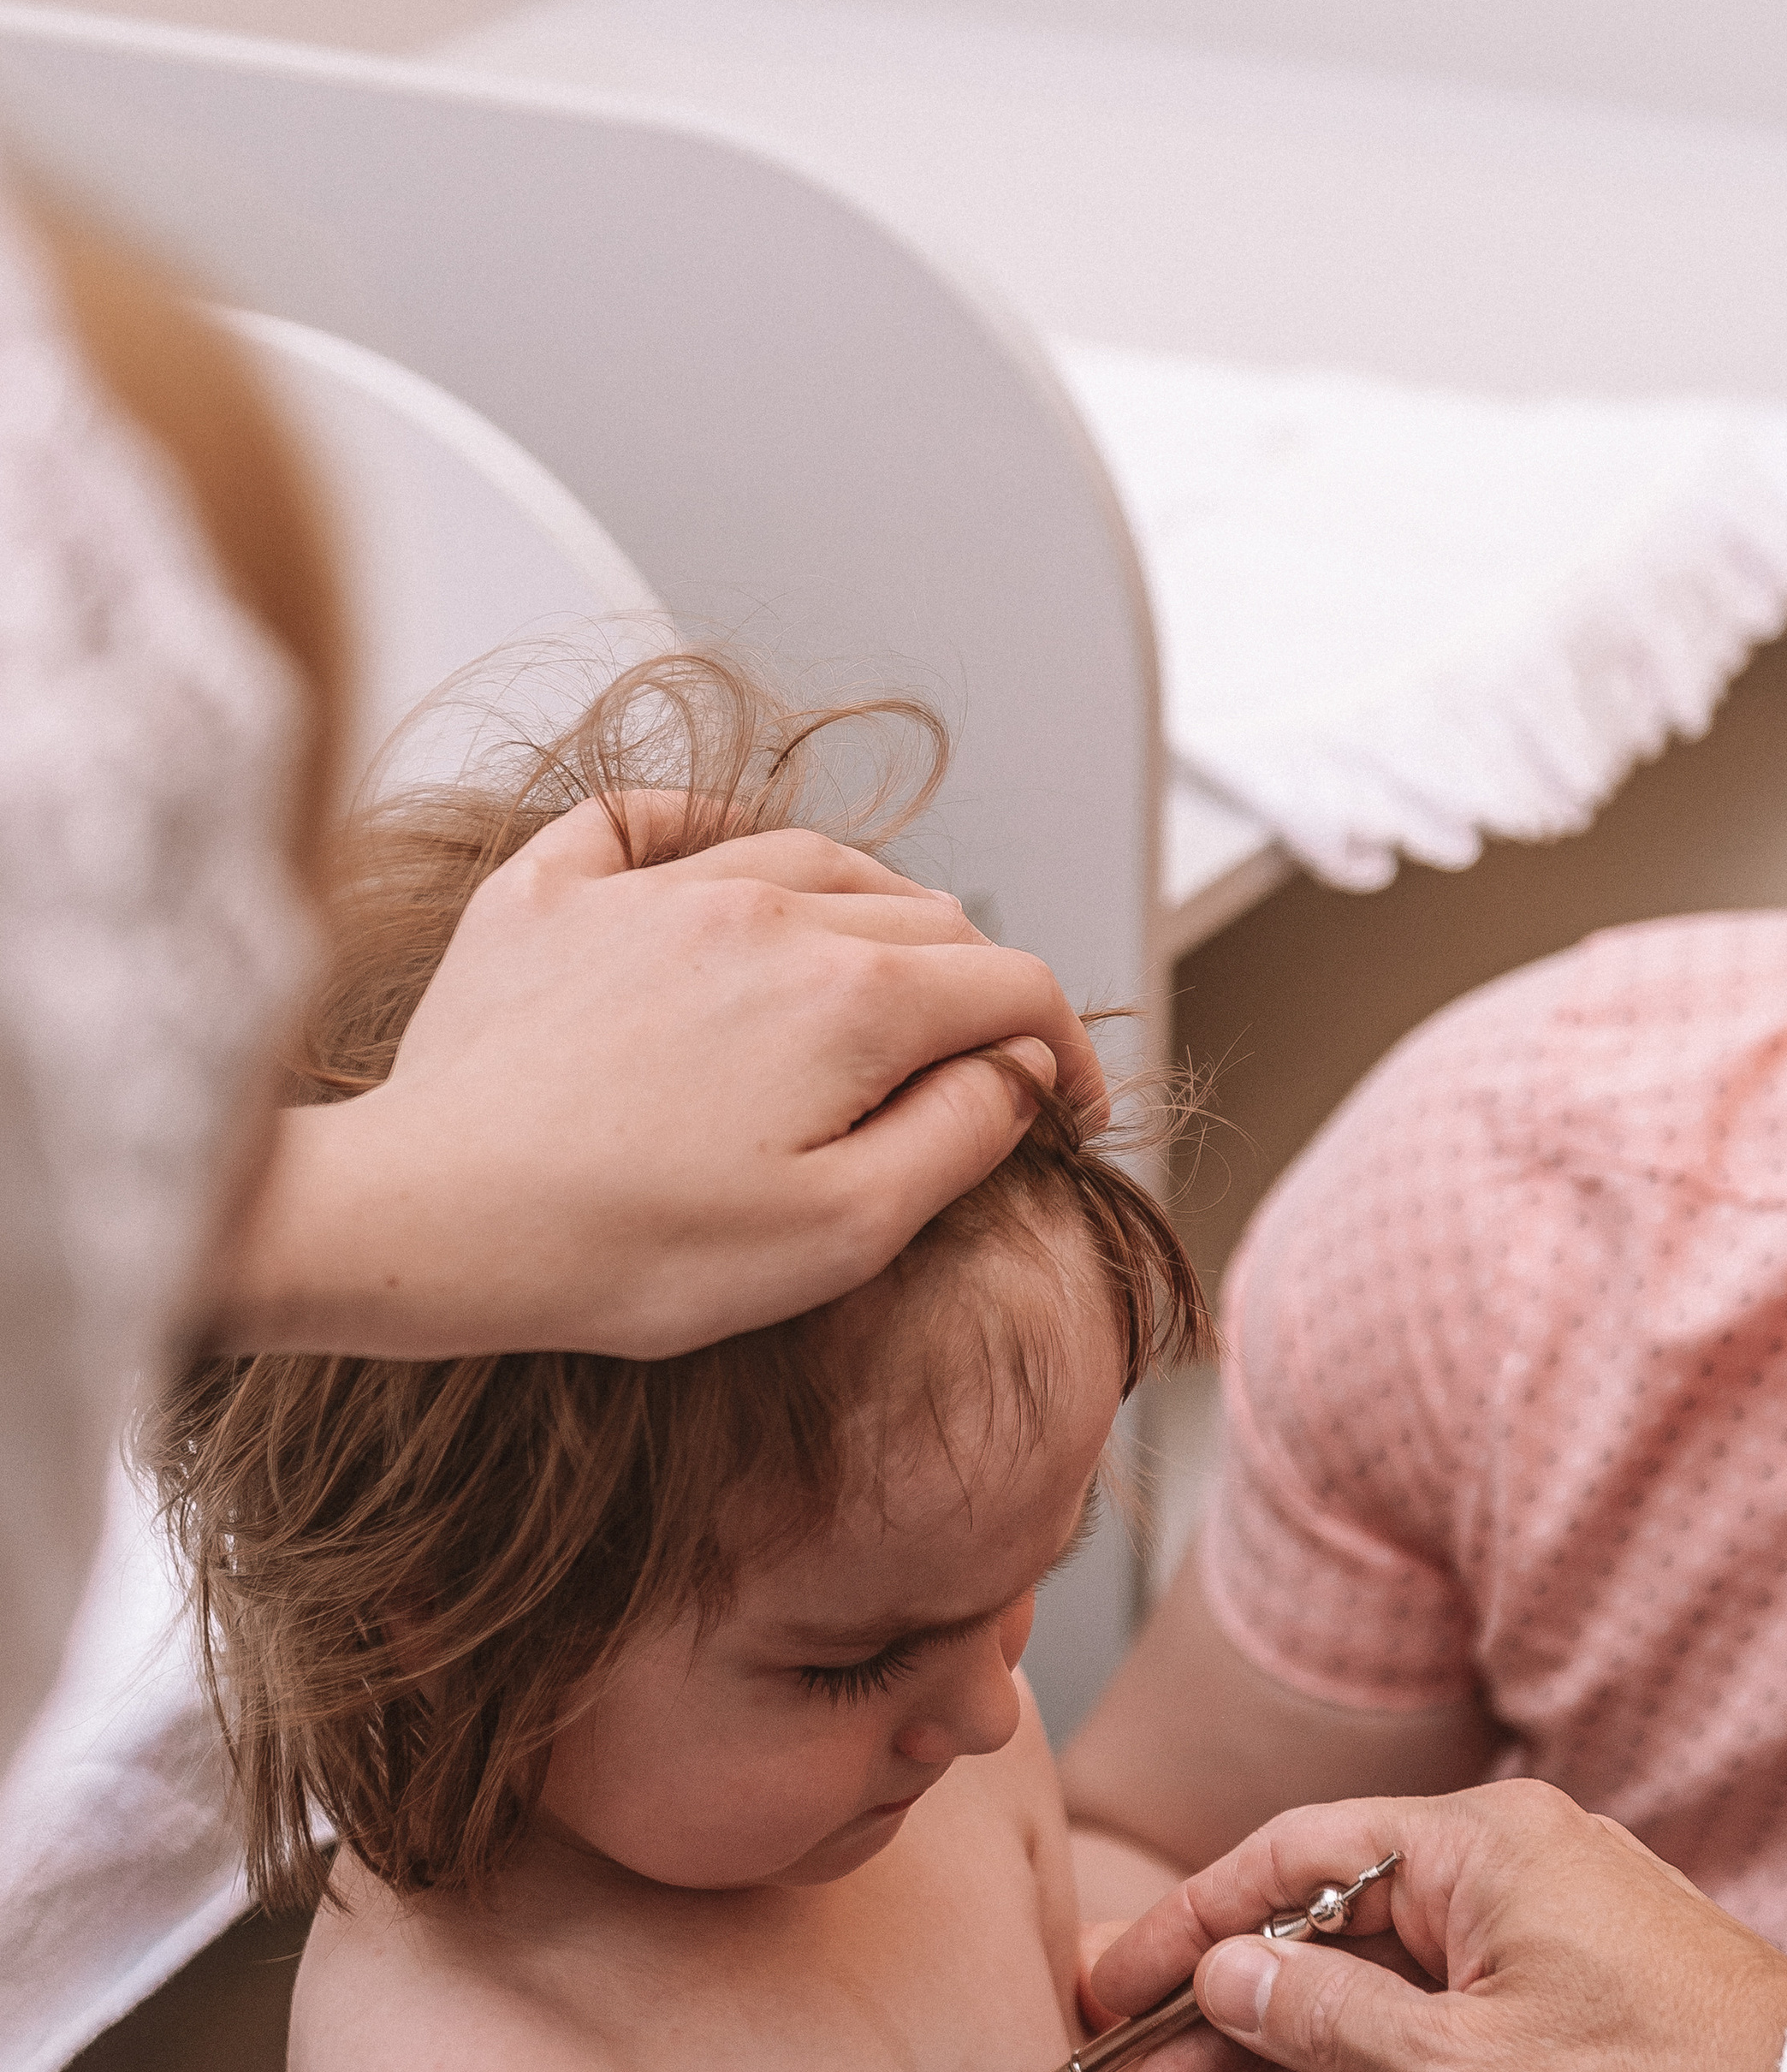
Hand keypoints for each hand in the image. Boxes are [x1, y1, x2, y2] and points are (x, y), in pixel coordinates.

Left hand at [218, 808, 1110, 1359]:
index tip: (1065, 1110)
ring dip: (873, 912)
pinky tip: (721, 866)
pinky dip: (706, 835)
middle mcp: (764, 910)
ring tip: (882, 976)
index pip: (1013, 984)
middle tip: (978, 1064)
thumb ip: (959, 1137)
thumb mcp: (841, 1234)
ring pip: (809, 856)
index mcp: (850, 997)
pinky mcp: (548, 895)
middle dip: (977, 989)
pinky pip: (647, 822)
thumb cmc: (628, 1249)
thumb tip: (1018, 1072)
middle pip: (924, 917)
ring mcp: (650, 890)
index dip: (1066, 1048)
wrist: (434, 1219)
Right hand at [1094, 1784, 1786, 2071]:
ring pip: (1393, 2008)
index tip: (1112, 1996)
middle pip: (1331, 1939)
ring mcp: (1556, 1951)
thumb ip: (1323, 2017)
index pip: (1287, 1861)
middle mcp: (1517, 1876)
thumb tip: (1223, 1973)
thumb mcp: (1455, 2071)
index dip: (1186, 1930)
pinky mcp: (1589, 2027)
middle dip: (1237, 2033)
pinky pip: (1467, 2058)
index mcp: (1480, 1847)